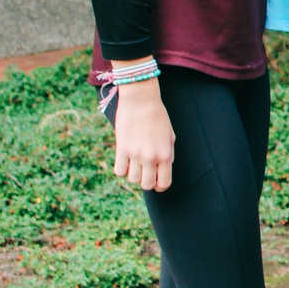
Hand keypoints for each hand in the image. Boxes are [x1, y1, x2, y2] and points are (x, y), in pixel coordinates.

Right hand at [111, 77, 174, 192]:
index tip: (157, 182)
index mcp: (166, 155)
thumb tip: (162, 170)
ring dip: (133, 175)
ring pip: (132, 180)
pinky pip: (119, 171)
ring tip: (135, 164)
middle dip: (147, 182)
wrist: (141, 101)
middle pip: (146, 185)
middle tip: (145, 173)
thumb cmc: (158, 117)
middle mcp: (151, 157)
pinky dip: (121, 169)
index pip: (164, 182)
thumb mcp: (170, 136)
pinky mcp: (121, 149)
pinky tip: (125, 161)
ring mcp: (135, 154)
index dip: (160, 186)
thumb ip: (168, 154)